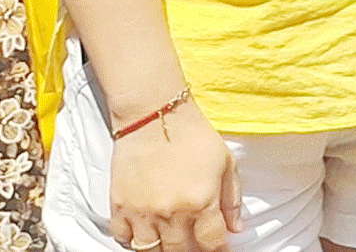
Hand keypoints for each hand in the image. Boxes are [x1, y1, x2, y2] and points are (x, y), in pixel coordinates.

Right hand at [109, 104, 240, 251]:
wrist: (156, 117)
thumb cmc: (194, 136)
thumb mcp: (226, 163)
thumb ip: (232, 200)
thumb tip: (236, 229)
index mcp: (201, 202)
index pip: (211, 243)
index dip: (218, 251)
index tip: (219, 250)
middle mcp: (171, 213)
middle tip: (195, 244)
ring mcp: (142, 213)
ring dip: (163, 249)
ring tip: (172, 240)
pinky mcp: (119, 207)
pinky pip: (123, 239)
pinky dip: (133, 241)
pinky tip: (145, 233)